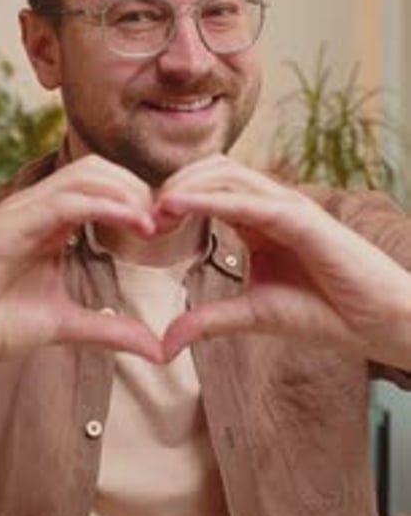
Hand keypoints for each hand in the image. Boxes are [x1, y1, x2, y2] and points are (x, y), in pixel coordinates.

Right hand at [0, 155, 161, 388]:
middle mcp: (37, 206)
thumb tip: (156, 350)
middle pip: (100, 170)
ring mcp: (23, 210)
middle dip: (138, 190)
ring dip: (127, 193)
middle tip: (164, 223)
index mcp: (51, 221)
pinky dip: (105, 205)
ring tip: (152, 224)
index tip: (166, 228)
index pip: (103, 185)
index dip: (139, 199)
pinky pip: (65, 200)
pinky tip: (133, 225)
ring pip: (86, 175)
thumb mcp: (65, 324)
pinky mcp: (11, 223)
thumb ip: (109, 330)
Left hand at [156, 155, 410, 367]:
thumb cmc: (323, 312)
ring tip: (154, 211)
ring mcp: (288, 206)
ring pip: (227, 174)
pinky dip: (211, 199)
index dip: (171, 199)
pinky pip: (249, 200)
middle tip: (141, 216)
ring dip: (185, 187)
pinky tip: (179, 206)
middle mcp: (272, 203)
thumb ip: (207, 321)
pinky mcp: (301, 218)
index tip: (140, 224)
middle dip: (171, 186)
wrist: (376, 322)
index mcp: (258, 218)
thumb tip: (163, 344)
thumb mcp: (251, 315)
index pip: (207, 189)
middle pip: (211, 171)